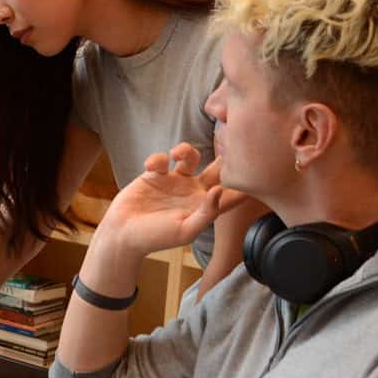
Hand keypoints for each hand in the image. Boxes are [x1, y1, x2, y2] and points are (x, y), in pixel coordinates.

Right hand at [98, 144, 244, 257]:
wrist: (123, 234)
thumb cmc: (156, 238)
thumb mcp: (186, 230)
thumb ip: (207, 212)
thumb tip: (220, 189)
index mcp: (205, 206)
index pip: (231, 193)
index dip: (244, 182)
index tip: (253, 168)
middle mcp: (192, 191)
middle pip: (215, 168)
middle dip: (223, 154)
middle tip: (225, 139)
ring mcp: (174, 181)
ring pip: (189, 156)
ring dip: (186, 150)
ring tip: (176, 154)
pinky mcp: (155, 175)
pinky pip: (161, 159)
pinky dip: (157, 159)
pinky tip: (150, 167)